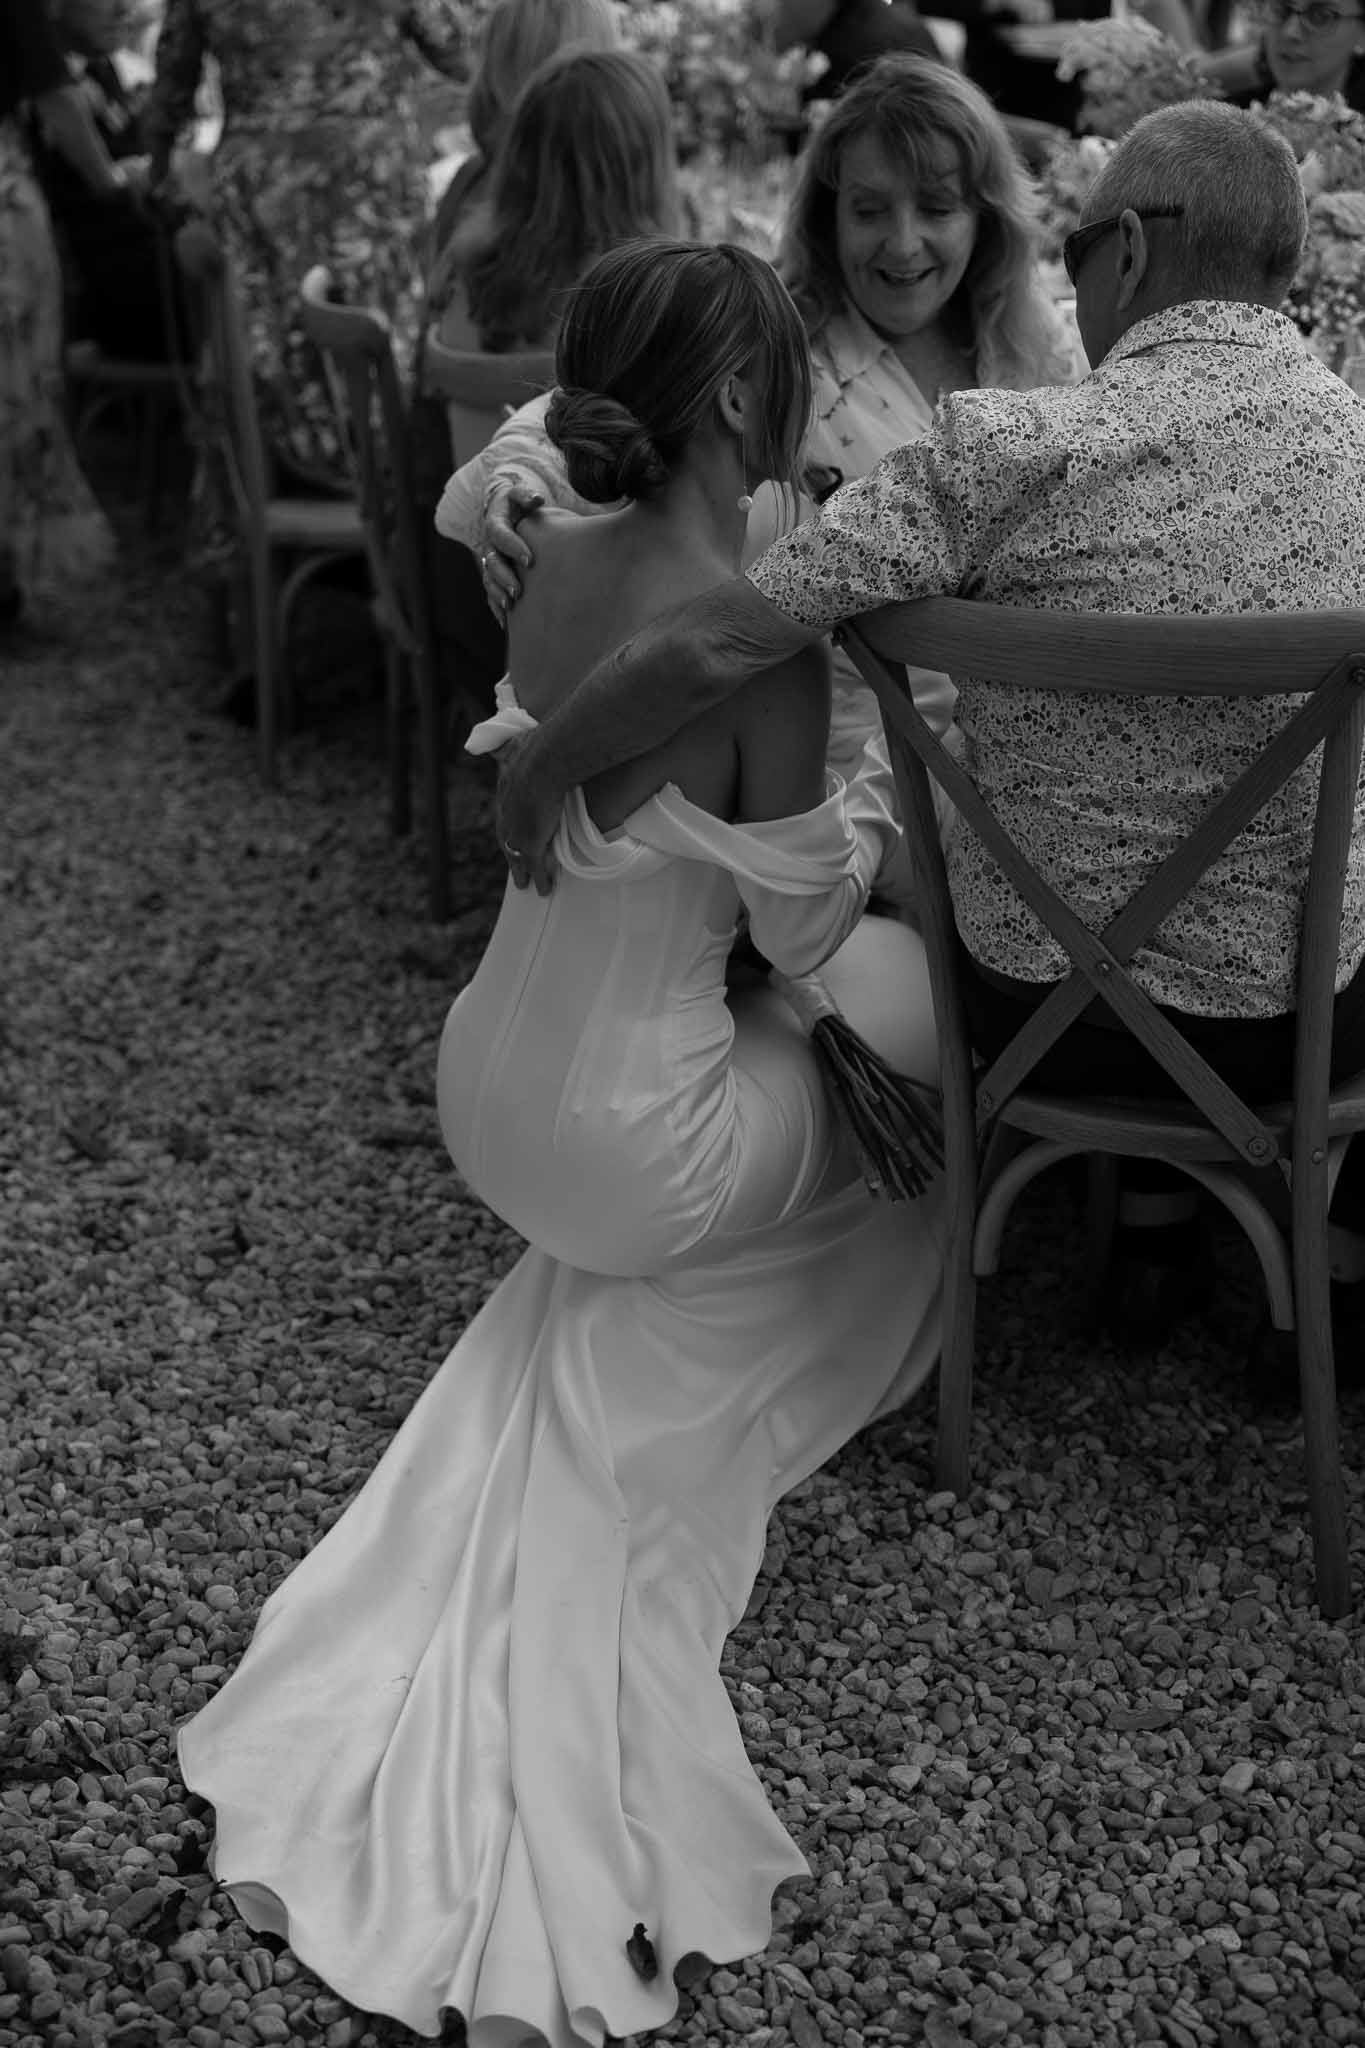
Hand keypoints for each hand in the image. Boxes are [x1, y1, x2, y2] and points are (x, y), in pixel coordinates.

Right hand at [478, 482, 543, 619]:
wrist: (503, 511)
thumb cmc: (518, 504)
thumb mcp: (519, 495)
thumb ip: (526, 496)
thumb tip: (537, 499)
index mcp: (495, 523)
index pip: (501, 534)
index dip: (513, 547)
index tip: (530, 560)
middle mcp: (489, 545)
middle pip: (492, 562)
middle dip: (503, 577)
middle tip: (518, 591)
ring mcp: (489, 562)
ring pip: (489, 580)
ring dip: (498, 594)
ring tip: (510, 607)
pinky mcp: (493, 575)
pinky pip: (491, 593)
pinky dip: (497, 608)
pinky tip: (507, 623)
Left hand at [493, 732, 561, 894]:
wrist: (545, 761)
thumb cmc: (536, 749)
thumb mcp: (515, 744)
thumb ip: (509, 746)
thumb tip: (502, 741)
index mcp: (504, 790)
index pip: (504, 812)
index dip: (508, 824)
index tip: (512, 832)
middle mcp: (506, 813)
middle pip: (505, 839)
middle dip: (510, 852)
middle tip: (513, 865)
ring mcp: (517, 830)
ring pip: (517, 857)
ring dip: (520, 872)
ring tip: (524, 884)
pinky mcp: (531, 844)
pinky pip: (535, 868)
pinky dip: (540, 880)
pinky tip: (543, 889)